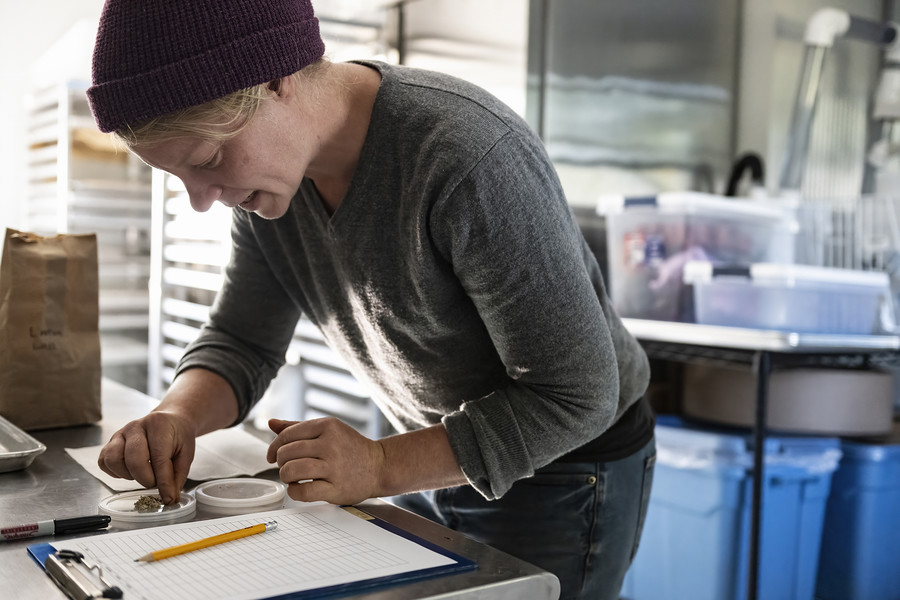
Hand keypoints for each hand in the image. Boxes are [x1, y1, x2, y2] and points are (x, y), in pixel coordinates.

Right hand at [97, 411, 197, 504]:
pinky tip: (130, 471)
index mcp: (158, 425)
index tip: (168, 498)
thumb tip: (170, 498)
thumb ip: (178, 475)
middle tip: (155, 482)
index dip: (163, 482)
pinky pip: (104, 462)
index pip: (159, 459)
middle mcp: (136, 427)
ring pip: (113, 460)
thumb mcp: (186, 452)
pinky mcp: (110, 442)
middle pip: (134, 460)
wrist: (169, 420)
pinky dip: (115, 472)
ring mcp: (120, 434)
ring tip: (141, 473)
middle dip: (146, 479)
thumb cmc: (177, 435)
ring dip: (128, 475)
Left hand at [267, 417, 385, 504]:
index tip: (272, 456)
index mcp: (328, 426)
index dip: (274, 446)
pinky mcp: (336, 489)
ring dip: (285, 476)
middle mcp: (331, 444)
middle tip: (286, 467)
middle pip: (287, 453)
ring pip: (293, 471)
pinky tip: (298, 489)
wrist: (379, 466)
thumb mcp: (328, 430)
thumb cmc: (350, 448)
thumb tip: (271, 423)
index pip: (287, 435)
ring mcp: (334, 467)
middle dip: (280, 462)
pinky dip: (294, 492)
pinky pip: (304, 491)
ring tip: (291, 478)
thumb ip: (299, 427)